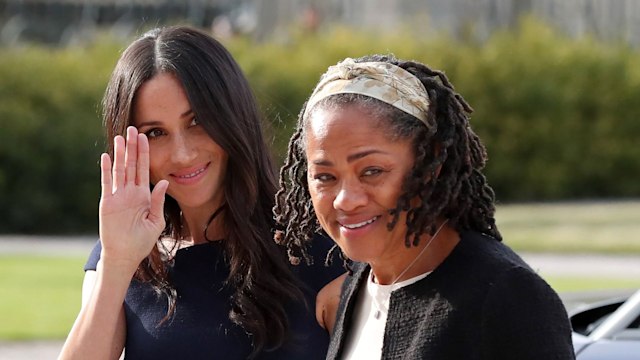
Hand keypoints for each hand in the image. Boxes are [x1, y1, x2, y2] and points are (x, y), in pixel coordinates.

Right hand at [99, 126, 168, 271]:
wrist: (125, 255)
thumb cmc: (142, 241)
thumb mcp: (155, 221)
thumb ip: (158, 201)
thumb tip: (164, 181)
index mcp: (143, 195)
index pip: (144, 169)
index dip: (145, 153)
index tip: (146, 137)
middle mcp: (130, 192)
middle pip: (131, 165)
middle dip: (132, 147)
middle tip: (133, 129)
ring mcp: (118, 196)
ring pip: (119, 170)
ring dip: (119, 154)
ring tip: (120, 137)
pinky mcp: (108, 203)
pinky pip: (107, 183)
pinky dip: (106, 170)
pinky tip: (106, 156)